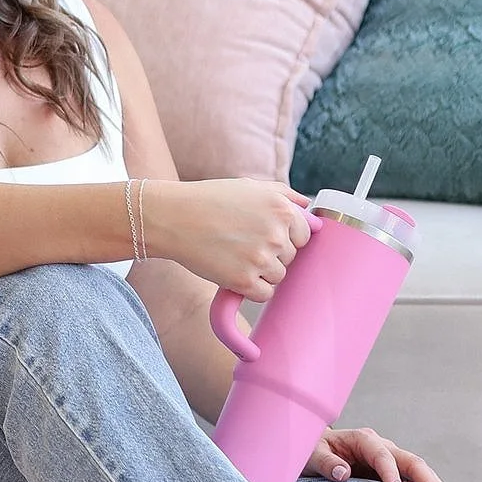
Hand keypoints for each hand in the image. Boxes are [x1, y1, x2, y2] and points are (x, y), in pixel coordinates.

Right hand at [144, 178, 315, 299]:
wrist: (173, 218)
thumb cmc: (209, 200)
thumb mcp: (250, 186)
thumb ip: (284, 194)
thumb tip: (309, 208)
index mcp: (281, 209)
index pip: (303, 236)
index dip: (284, 238)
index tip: (262, 235)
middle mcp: (276, 233)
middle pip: (291, 257)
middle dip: (271, 254)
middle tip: (243, 244)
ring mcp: (261, 258)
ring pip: (278, 277)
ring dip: (261, 272)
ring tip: (235, 256)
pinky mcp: (244, 280)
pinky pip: (264, 294)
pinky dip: (251, 289)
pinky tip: (234, 273)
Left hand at [307, 428, 458, 481]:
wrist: (313, 450)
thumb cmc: (310, 452)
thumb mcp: (311, 455)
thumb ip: (325, 463)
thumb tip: (342, 474)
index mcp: (363, 440)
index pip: (383, 455)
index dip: (390, 473)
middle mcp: (382, 447)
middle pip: (411, 461)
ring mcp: (390, 459)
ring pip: (419, 472)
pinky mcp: (393, 473)